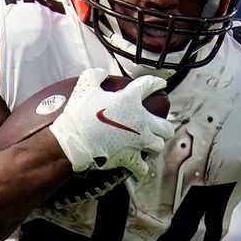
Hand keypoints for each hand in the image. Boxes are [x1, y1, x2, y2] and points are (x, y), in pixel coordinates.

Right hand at [48, 69, 173, 181]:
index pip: (149, 86)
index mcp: (130, 100)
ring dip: (156, 144)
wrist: (74, 140)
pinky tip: (139, 166)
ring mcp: (139, 141)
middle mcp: (141, 121)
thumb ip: (96, 75)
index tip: (162, 84)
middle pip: (165, 125)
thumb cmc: (79, 113)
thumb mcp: (85, 86)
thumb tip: (102, 73)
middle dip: (164, 126)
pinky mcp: (131, 158)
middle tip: (159, 126)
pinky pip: (143, 167)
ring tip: (151, 145)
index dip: (157, 83)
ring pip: (159, 145)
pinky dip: (141, 167)